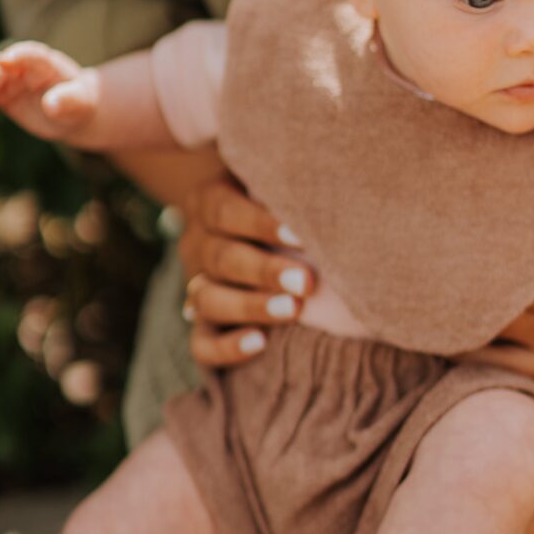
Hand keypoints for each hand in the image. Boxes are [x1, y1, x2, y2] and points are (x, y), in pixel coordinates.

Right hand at [0, 42, 103, 147]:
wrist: (74, 113)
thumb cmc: (80, 101)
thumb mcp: (80, 101)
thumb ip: (67, 100)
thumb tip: (49, 105)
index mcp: (43, 61)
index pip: (26, 53)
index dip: (15, 56)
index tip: (4, 61)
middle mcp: (20, 66)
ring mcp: (7, 80)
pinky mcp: (0, 96)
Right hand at [180, 175, 315, 368]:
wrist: (271, 239)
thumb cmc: (290, 203)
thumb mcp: (285, 187)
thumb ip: (297, 188)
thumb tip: (336, 189)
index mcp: (211, 201)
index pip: (225, 210)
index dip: (260, 224)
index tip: (301, 236)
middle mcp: (198, 244)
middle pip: (221, 258)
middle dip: (265, 271)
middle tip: (306, 282)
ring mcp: (197, 286)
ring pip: (208, 300)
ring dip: (251, 306)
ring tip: (293, 310)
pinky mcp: (205, 325)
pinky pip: (202, 344)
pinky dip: (227, 347)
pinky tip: (260, 344)